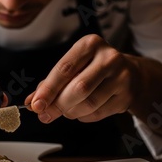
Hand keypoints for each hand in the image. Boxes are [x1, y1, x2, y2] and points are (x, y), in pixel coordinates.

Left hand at [25, 34, 140, 122]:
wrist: (130, 74)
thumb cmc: (93, 69)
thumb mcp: (73, 66)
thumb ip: (50, 83)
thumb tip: (32, 102)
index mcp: (90, 44)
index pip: (65, 69)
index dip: (48, 89)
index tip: (36, 104)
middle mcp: (109, 58)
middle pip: (79, 88)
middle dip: (58, 105)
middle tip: (46, 114)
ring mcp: (121, 77)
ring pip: (89, 104)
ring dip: (71, 112)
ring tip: (66, 110)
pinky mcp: (126, 97)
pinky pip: (98, 114)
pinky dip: (83, 116)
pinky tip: (82, 110)